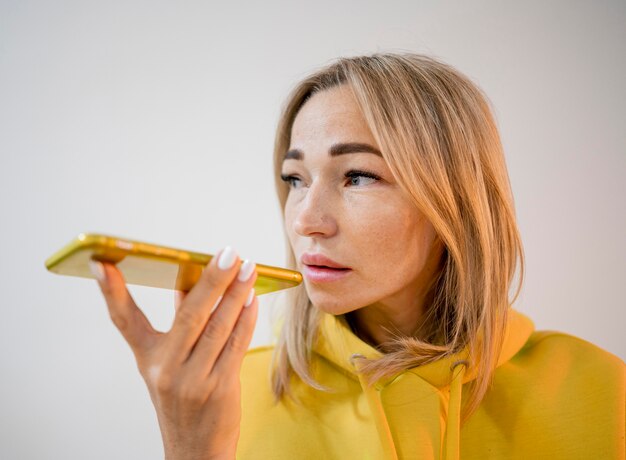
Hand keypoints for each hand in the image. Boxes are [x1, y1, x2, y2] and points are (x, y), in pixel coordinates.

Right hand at [89, 247, 257, 459]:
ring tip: (248, 269)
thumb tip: (196, 282)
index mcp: (147, 359)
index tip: (102, 260)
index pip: (124, 320)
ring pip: (218, 327)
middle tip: (228, 253)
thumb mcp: (171, 365)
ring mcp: (193, 380)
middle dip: (211, 280)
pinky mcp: (220, 388)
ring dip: (236, 294)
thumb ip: (181, 324)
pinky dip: (246, 319)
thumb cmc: (184, 402)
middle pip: (189, 315)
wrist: (195, 453)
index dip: (110, 291)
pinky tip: (253, 299)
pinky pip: (236, 345)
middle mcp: (166, 369)